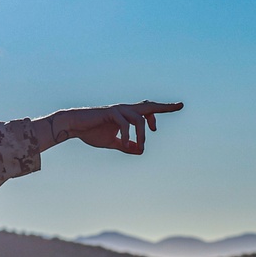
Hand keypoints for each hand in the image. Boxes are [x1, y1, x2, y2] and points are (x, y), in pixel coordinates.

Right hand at [42, 100, 182, 153]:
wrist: (74, 126)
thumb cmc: (92, 132)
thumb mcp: (112, 143)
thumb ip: (126, 146)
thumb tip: (140, 151)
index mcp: (127, 114)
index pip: (146, 111)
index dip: (155, 117)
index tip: (155, 130)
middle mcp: (125, 109)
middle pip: (149, 106)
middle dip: (165, 107)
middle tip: (180, 106)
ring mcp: (118, 109)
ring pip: (139, 119)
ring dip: (142, 135)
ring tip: (140, 147)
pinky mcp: (110, 112)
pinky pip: (125, 123)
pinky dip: (127, 135)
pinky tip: (125, 145)